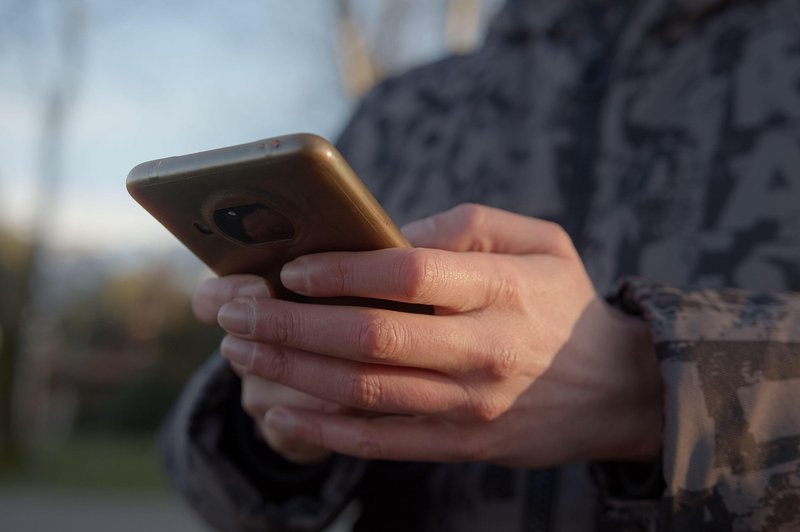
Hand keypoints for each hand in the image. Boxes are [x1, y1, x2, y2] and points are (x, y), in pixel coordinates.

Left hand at [212, 204, 663, 466]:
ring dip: (291, 370)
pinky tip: (278, 410)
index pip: (409, 276)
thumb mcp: (538, 242)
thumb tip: (389, 234)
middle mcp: (483, 350)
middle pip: (369, 338)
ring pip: (363, 392)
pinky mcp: (460, 443)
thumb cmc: (561, 301)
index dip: (343, 272)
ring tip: (240, 348)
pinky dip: (322, 429)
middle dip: (291, 323)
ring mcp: (469, 405)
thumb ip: (469, 224)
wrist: (614, 388)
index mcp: (502, 289)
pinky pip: (380, 442)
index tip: (291, 269)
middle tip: (235, 310)